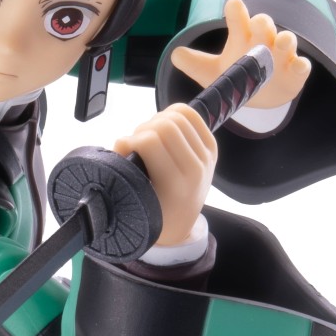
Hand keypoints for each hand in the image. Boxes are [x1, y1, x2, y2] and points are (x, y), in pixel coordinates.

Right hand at [114, 104, 215, 247]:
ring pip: (178, 116)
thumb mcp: (135, 197)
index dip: (131, 140)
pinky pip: (191, 115)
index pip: (149, 141)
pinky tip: (163, 128)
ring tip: (149, 136)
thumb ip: (124, 168)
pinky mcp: (212, 147)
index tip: (124, 151)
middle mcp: (194, 169)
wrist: (181, 221)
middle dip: (143, 129)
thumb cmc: (154, 212)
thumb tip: (123, 141)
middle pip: (164, 125)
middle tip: (136, 144)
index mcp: (174, 184)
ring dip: (157, 120)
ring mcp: (206, 157)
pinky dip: (173, 114)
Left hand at [171, 0, 310, 108]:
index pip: (238, 19)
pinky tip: (298, 65)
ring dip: (284, 40)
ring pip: (286, 41)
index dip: (236, 12)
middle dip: (261, 22)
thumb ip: (194, 63)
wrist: (258, 95)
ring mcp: (280, 56)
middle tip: (257, 23)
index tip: (232, 4)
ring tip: (279, 42)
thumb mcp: (211, 72)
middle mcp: (262, 41)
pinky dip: (301, 65)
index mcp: (241, 37)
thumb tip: (175, 55)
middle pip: (263, 25)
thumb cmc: (234, 76)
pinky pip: (302, 66)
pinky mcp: (294, 74)